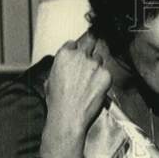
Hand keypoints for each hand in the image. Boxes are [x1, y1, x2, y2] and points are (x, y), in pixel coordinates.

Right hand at [40, 31, 112, 157]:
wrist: (68, 116)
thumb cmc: (57, 101)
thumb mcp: (51, 78)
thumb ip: (61, 66)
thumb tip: (66, 66)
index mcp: (65, 54)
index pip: (74, 43)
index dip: (77, 50)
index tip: (78, 56)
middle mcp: (81, 55)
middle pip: (91, 41)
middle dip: (92, 45)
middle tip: (93, 52)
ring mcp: (95, 64)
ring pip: (100, 58)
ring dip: (98, 66)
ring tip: (91, 81)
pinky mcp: (106, 75)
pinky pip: (107, 72)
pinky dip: (104, 79)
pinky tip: (96, 89)